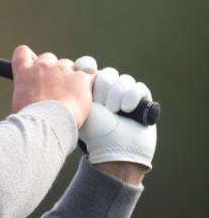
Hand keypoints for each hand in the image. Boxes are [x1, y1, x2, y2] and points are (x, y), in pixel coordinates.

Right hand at [11, 45, 92, 126]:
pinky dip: (90, 82)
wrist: (47, 125)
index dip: (29, 58)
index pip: (23, 52)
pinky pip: (91, 75)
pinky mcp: (81, 78)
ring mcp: (63, 70)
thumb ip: (27, 91)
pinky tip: (88, 94)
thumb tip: (31, 95)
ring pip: (70, 66)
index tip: (34, 66)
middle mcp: (43, 66)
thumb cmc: (31, 120)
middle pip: (49, 58)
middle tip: (55, 87)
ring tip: (71, 96)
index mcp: (24, 73)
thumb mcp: (19, 103)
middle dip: (52, 70)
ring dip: (71, 77)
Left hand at [74, 56, 156, 171]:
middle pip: (107, 74)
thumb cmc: (93, 132)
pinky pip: (138, 87)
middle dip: (103, 89)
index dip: (87, 69)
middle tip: (101, 106)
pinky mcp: (142, 99)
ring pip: (123, 80)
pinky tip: (127, 109)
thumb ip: (75, 89)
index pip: (88, 66)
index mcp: (88, 89)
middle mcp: (107, 89)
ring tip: (113, 111)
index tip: (85, 72)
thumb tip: (77, 66)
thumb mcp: (80, 108)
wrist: (114, 151)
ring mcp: (125, 94)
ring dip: (116, 95)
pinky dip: (131, 97)